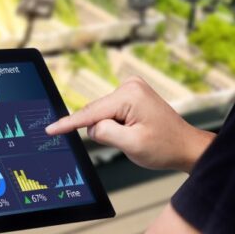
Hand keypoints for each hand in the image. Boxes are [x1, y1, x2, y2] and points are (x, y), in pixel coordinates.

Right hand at [46, 76, 214, 171]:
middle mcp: (129, 86)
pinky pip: (107, 113)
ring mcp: (130, 89)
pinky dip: (113, 125)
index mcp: (129, 95)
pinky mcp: (130, 95)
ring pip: (100, 115)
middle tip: (128, 141)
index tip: (49, 130)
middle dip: (102, 130)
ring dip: (109, 129)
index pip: (90, 113)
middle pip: (95, 113)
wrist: (185, 146)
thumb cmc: (164, 147)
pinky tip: (132, 130)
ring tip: (134, 135)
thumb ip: (104, 133)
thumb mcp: (131, 145)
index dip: (68, 124)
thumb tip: (91, 127)